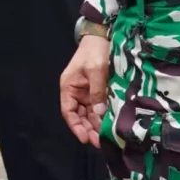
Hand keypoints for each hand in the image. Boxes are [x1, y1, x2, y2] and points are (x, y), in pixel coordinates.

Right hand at [59, 31, 110, 147]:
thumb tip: (100, 112)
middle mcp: (76, 92)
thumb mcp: (96, 70)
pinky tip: (110, 124)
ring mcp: (88, 93)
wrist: (103, 37)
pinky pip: (99, 107)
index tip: (85, 138)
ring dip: (96, 125)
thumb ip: (97, 91)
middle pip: (80, 116)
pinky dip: (103, 116)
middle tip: (99, 142)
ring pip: (90, 114)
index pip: (68, 112)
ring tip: (106, 137)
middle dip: (88, 129)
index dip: (75, 126)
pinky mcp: (99, 91)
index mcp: (69, 87)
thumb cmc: (95, 51)